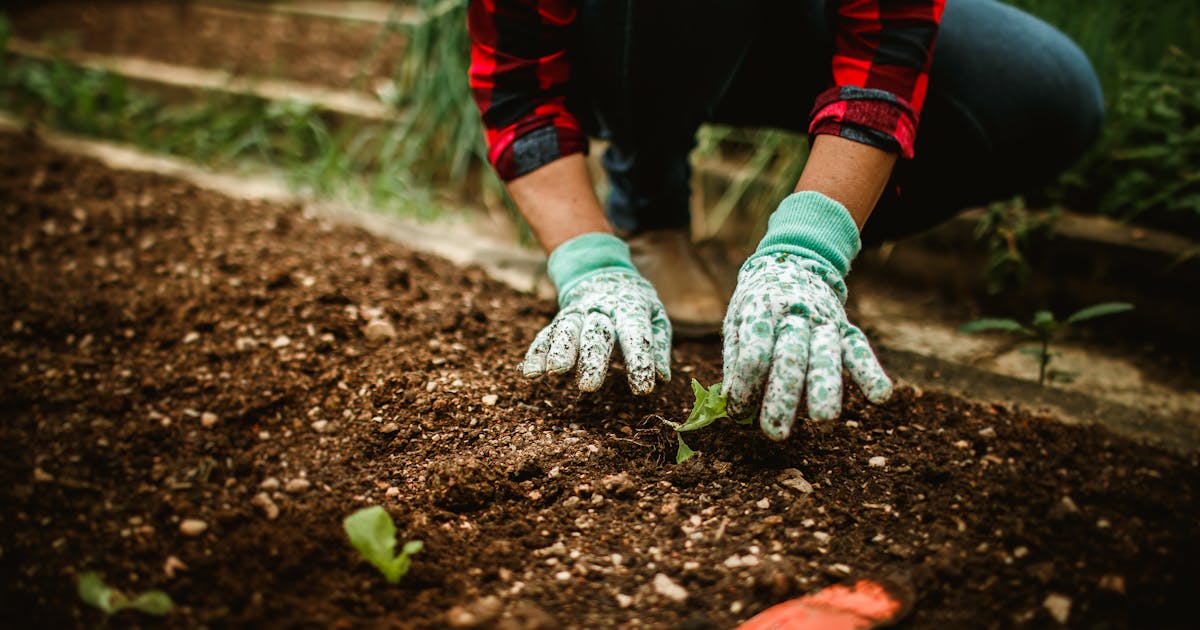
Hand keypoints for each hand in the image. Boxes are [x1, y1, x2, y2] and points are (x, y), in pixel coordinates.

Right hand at [522, 268, 670, 394]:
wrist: (602, 272)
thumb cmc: (634, 304)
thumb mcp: (655, 315)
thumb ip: (658, 345)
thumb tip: (663, 378)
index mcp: (630, 309)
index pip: (635, 334)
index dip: (640, 361)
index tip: (643, 389)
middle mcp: (601, 310)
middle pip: (596, 333)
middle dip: (592, 360)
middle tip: (589, 387)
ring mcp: (577, 314)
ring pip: (567, 330)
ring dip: (560, 351)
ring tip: (554, 372)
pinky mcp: (559, 320)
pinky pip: (546, 335)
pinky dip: (536, 353)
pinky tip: (531, 373)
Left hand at [722, 192, 891, 439]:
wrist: (792, 263)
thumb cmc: (758, 305)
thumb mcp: (737, 320)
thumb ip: (736, 359)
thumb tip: (731, 401)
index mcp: (760, 310)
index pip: (754, 351)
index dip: (745, 385)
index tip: (738, 412)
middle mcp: (794, 314)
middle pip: (790, 357)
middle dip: (782, 397)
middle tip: (774, 433)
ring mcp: (823, 320)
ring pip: (826, 355)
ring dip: (825, 390)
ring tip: (824, 422)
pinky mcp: (845, 327)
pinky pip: (860, 349)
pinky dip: (871, 372)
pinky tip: (881, 397)